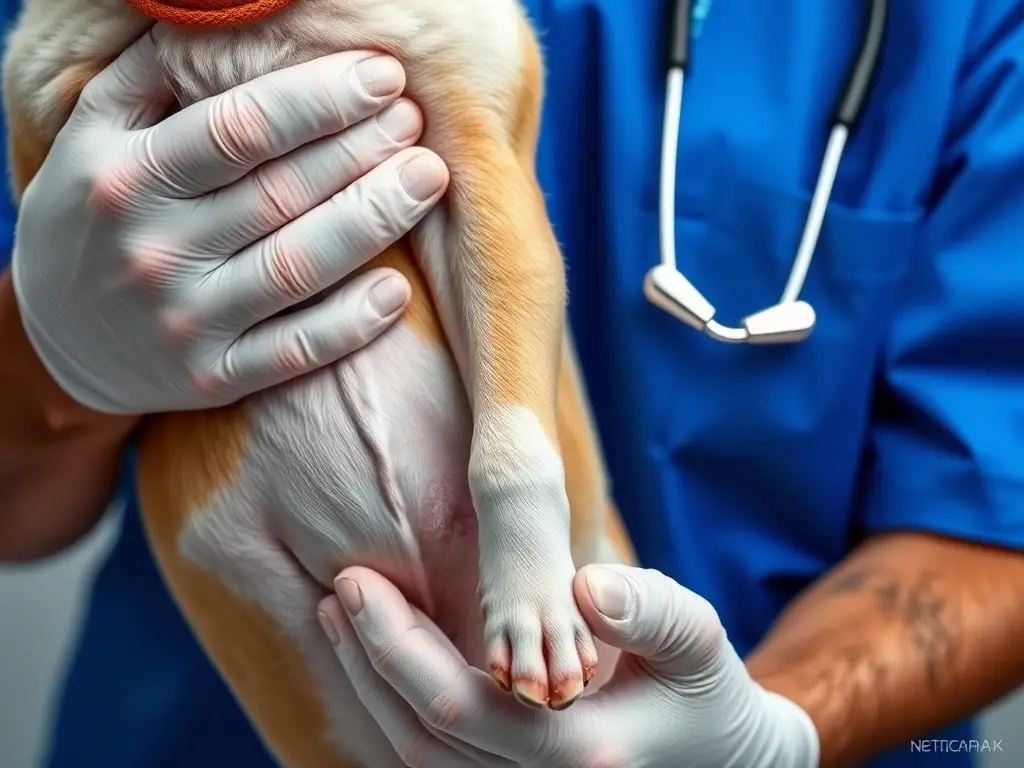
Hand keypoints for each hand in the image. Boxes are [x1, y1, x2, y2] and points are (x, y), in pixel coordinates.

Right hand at [12, 29, 447, 414]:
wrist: (54, 333)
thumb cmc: (96, 212)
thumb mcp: (98, 134)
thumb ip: (154, 76)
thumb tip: (224, 16)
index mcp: (128, 176)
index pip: (239, 130)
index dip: (320, 99)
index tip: (382, 74)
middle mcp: (154, 250)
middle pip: (280, 193)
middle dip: (361, 150)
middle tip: (415, 120)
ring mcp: (186, 322)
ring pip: (296, 268)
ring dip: (373, 221)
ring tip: (427, 178)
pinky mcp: (213, 377)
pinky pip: (293, 352)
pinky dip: (350, 324)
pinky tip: (397, 290)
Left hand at [319, 565, 820, 767]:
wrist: (729, 762)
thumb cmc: (710, 692)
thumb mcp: (697, 641)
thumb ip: (648, 612)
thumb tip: (582, 587)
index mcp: (581, 753)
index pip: (456, 707)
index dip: (393, 645)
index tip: (355, 583)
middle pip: (421, 739)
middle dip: (367, 662)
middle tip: (337, 592)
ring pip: (419, 762)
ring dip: (369, 689)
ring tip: (340, 621)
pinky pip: (440, 763)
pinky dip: (396, 714)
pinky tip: (380, 666)